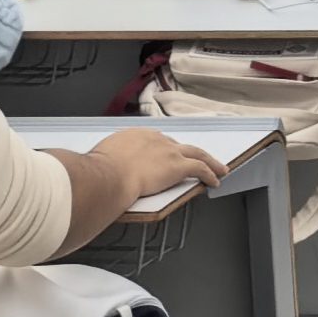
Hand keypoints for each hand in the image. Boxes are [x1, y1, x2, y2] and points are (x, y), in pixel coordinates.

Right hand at [96, 126, 227, 201]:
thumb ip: (107, 160)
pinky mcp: (178, 166)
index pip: (155, 142)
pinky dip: (210, 174)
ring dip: (209, 161)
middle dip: (187, 153)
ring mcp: (169, 152)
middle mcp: (156, 139)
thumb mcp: (101, 158)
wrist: (109, 175)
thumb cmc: (99, 170)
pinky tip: (215, 180)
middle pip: (178, 145)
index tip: (166, 156)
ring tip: (218, 168)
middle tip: (194, 159)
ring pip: (196, 153)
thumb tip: (101, 168)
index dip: (164, 150)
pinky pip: (200, 168)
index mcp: (137, 135)